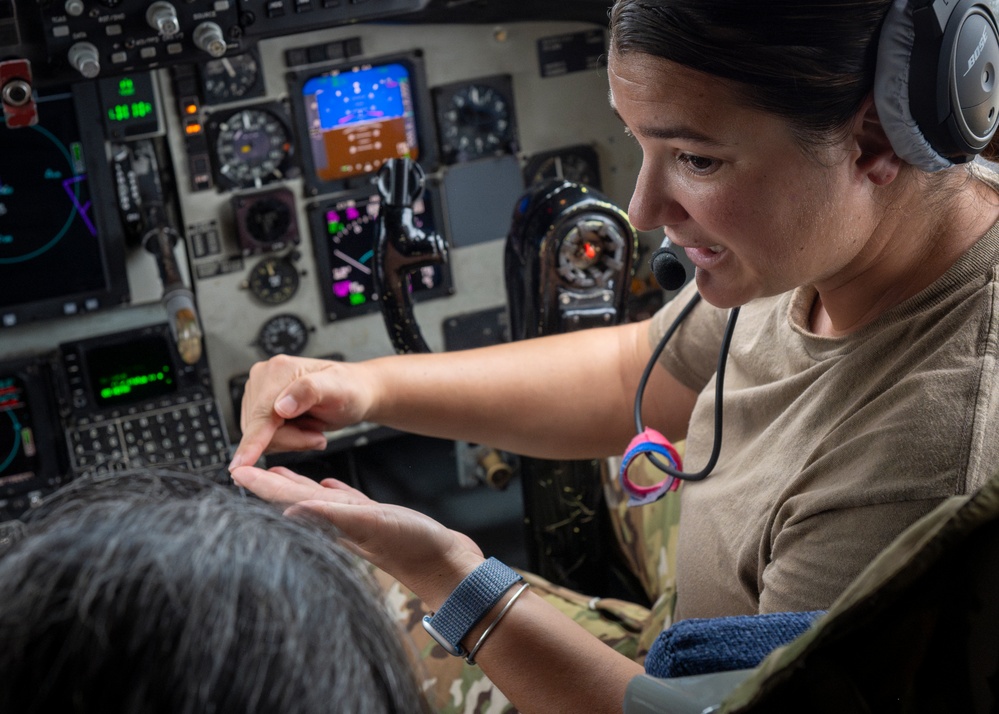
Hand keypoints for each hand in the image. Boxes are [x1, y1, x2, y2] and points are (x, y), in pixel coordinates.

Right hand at [229, 355, 374, 469]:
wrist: (354, 391)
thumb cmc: (350, 389)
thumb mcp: (338, 389)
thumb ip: (309, 392)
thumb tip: (280, 407)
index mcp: (278, 370)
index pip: (261, 415)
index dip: (253, 442)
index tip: (239, 466)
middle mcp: (262, 378)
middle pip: (258, 429)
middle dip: (291, 439)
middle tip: (318, 433)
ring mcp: (259, 393)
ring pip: (259, 437)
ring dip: (291, 440)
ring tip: (314, 428)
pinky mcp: (260, 407)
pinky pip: (264, 438)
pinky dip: (287, 440)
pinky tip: (305, 429)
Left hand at [231, 465, 483, 606]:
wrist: (448, 566)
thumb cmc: (414, 546)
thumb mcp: (371, 525)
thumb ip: (331, 517)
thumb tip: (289, 512)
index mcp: (335, 521)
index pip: (289, 499)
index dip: (262, 485)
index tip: (236, 471)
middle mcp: (341, 522)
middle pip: (296, 498)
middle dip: (270, 484)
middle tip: (245, 469)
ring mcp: (358, 522)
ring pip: (319, 499)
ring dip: (297, 485)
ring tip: (277, 472)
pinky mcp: (377, 520)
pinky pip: (347, 502)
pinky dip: (335, 491)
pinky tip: (330, 485)